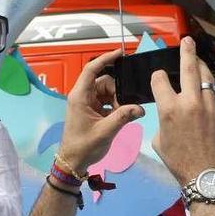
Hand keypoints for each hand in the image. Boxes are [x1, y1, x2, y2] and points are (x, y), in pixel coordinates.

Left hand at [55, 49, 144, 173]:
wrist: (73, 161)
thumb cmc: (84, 146)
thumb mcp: (106, 131)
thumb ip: (124, 117)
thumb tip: (141, 108)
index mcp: (80, 96)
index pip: (92, 70)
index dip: (105, 59)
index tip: (120, 53)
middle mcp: (82, 96)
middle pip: (104, 82)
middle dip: (117, 91)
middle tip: (124, 108)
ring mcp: (87, 103)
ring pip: (107, 92)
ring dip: (117, 100)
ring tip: (122, 115)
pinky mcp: (92, 110)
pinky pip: (107, 101)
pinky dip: (115, 106)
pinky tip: (120, 116)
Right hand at [151, 36, 214, 183]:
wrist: (207, 175)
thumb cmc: (179, 162)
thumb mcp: (160, 141)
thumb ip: (163, 120)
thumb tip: (169, 114)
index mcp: (169, 109)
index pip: (159, 80)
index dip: (157, 77)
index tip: (158, 79)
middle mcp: (190, 102)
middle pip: (188, 67)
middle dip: (187, 51)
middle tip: (187, 41)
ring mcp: (208, 105)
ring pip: (206, 76)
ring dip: (201, 65)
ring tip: (197, 58)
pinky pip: (213, 93)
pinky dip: (208, 87)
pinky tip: (206, 87)